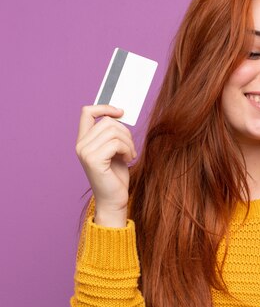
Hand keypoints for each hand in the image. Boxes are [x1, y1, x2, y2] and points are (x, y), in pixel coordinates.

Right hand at [75, 105, 136, 226]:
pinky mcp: (93, 160)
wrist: (114, 199)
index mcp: (83, 140)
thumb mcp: (114, 150)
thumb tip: (120, 113)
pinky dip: (127, 149)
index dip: (105, 107)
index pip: (87, 112)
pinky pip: (115, 143)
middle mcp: (80, 145)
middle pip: (107, 122)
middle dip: (125, 132)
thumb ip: (112, 133)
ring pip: (113, 131)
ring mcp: (85, 152)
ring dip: (128, 142)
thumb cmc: (115, 175)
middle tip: (130, 148)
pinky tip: (129, 159)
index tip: (121, 112)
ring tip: (130, 154)